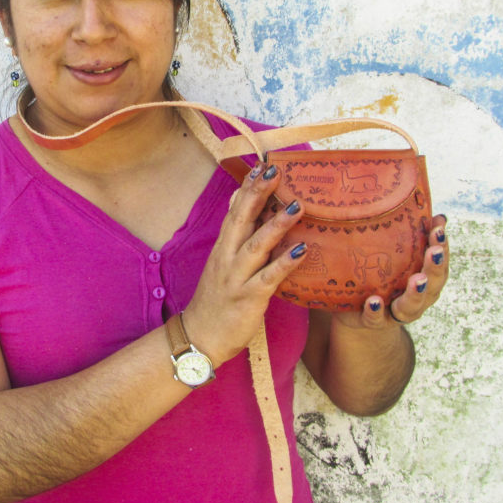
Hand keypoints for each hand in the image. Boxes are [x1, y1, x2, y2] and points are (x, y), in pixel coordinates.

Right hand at [185, 163, 308, 365]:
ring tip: (297, 205)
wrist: (200, 337)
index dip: (247, 188)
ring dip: (276, 224)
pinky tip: (302, 251)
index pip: (234, 211)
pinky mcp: (248, 298)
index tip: (261, 165)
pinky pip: (269, 278)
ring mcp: (236, 278)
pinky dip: (284, 263)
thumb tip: (240, 206)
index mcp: (223, 248)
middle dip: (258, 194)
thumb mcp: (222, 263)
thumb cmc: (217, 300)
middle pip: (242, 220)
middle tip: (276, 171)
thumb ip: (235, 237)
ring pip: (256, 245)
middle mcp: (227, 258)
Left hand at [338, 215, 448, 329]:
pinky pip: (376, 319)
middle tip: (433, 251)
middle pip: (433, 285)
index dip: (442, 246)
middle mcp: (417, 298)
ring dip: (415, 293)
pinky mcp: (374, 321)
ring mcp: (397, 312)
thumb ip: (413, 237)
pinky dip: (376, 311)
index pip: (439, 262)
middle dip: (434, 268)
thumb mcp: (397, 256)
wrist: (358, 313)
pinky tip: (374, 301)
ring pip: (411, 307)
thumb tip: (436, 214)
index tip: (439, 227)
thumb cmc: (383, 276)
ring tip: (417, 280)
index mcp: (426, 279)